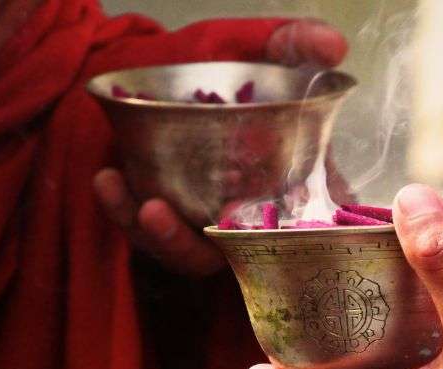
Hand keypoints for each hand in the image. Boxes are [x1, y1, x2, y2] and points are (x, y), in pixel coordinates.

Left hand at [93, 20, 348, 275]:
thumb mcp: (250, 46)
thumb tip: (335, 44)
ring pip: (195, 252)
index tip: (269, 224)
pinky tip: (108, 180)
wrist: (160, 62)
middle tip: (163, 213)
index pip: (311, 222)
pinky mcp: (171, 217)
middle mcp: (254, 207)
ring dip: (162, 236)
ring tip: (136, 200)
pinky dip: (126, 213)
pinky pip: (152, 235)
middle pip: (240, 250)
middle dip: (201, 244)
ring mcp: (210, 217)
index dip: (300, 235)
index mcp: (293, 176)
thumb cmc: (216, 59)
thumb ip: (291, 44)